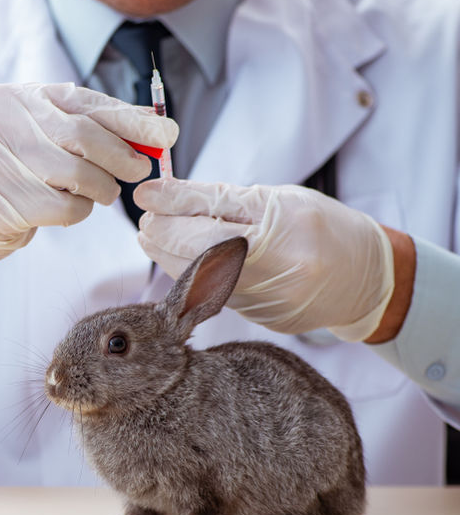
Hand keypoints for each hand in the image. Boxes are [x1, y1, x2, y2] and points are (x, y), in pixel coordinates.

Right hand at [0, 82, 177, 291]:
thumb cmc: (8, 175)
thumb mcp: (39, 138)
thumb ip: (86, 129)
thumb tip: (154, 130)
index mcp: (13, 96)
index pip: (84, 102)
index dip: (131, 119)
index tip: (167, 134)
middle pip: (85, 136)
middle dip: (123, 156)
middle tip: (139, 171)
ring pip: (80, 174)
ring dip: (102, 189)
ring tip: (99, 194)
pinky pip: (66, 207)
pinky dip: (80, 211)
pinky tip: (69, 209)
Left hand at [134, 179, 394, 341]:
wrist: (367, 279)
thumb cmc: (321, 226)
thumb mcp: (274, 199)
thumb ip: (214, 198)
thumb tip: (157, 193)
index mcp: (281, 237)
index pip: (205, 228)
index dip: (169, 210)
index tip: (146, 195)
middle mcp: (274, 276)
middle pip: (195, 258)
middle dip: (162, 235)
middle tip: (149, 218)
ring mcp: (265, 305)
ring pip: (197, 280)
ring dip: (171, 255)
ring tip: (161, 234)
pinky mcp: (259, 321)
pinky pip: (213, 294)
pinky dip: (194, 273)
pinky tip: (188, 257)